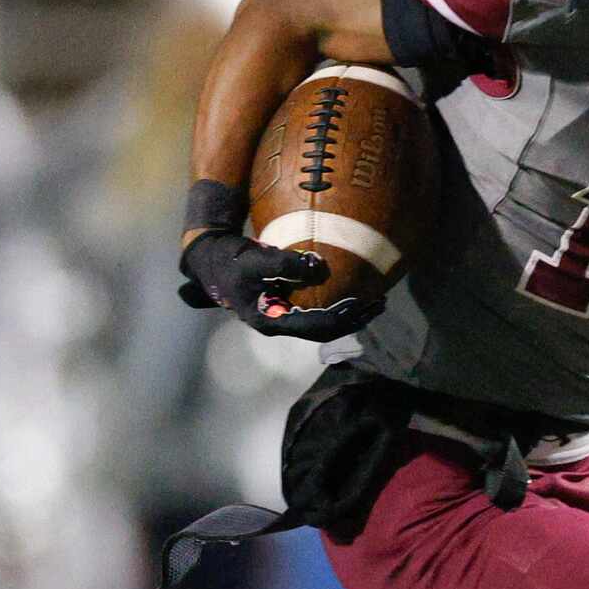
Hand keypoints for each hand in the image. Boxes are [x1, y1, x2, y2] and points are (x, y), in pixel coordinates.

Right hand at [177, 230, 376, 341]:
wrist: (209, 258)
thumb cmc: (230, 259)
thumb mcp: (255, 260)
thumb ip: (286, 265)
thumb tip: (318, 267)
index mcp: (270, 321)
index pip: (316, 326)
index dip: (343, 317)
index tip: (365, 303)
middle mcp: (277, 324)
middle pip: (323, 330)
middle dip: (353, 320)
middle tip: (380, 304)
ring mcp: (280, 317)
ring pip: (321, 324)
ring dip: (348, 315)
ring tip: (374, 301)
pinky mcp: (282, 307)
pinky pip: (314, 312)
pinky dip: (335, 306)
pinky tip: (351, 293)